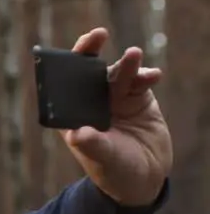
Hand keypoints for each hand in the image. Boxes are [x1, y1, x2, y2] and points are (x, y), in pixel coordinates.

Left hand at [60, 27, 171, 206]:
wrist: (144, 178)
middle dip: (89, 52)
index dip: (62, 69)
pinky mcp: (138, 98)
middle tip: (97, 35)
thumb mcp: (103, 159)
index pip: (62, 87)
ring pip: (116, 74)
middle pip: (87, 72)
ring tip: (134, 56)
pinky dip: (145, 75)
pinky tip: (152, 76)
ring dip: (126, 64)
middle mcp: (91, 103)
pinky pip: (140, 81)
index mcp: (73, 116)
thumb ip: (93, 145)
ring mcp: (115, 98)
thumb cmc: (114, 171)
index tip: (67, 56)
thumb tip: (78, 135)